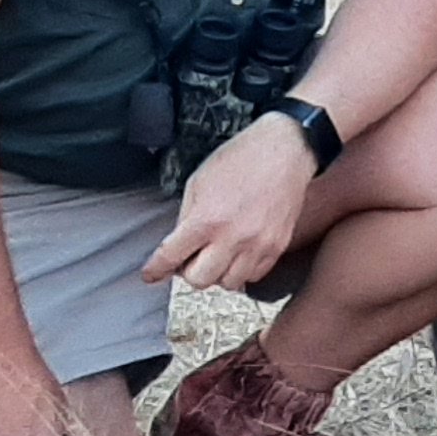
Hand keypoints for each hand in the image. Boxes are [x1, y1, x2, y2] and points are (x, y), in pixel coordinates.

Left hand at [145, 110, 318, 292]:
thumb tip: (179, 246)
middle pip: (199, 280)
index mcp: (206, 219)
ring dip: (218, 272)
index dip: (156, 269)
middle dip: (190, 270)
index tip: (151, 274)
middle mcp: (232, 238)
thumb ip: (186, 217)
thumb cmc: (240, 159)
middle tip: (192, 256)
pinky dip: (242, 269)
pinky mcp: (276, 248)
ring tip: (219, 253)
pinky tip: (239, 252)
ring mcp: (257, 246)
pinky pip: (253, 276)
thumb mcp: (199, 182)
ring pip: (228, 284)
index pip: (171, 257)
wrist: (285, 152)